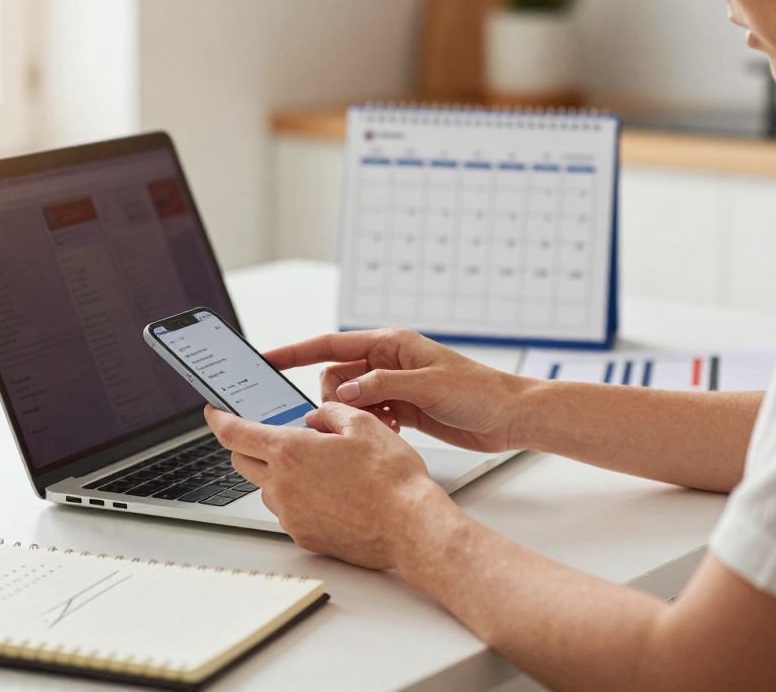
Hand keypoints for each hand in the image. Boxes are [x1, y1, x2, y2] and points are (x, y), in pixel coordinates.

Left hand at [204, 402, 455, 569]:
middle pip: (242, 461)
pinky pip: (288, 511)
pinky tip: (330, 494)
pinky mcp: (304, 536)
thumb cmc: (392, 477)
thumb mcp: (362, 424)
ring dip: (277, 474)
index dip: (218, 418)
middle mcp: (281, 485)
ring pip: (266, 488)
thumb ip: (328, 414)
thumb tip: (314, 419)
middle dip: (247, 445)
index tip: (214, 411)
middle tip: (271, 436)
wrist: (411, 526)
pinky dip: (298, 498)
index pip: (234, 432)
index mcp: (290, 451)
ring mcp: (290, 515)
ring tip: (318, 468)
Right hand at [264, 328, 528, 452]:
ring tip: (386, 425)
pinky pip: (367, 416)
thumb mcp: (428, 386)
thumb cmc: (479, 392)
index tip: (265, 360)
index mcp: (390, 344)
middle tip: (358, 417)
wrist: (510, 416)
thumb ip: (382, 386)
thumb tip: (344, 393)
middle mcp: (387, 361)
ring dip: (356, 416)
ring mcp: (392, 385)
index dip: (294, 352)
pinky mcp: (401, 407)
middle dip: (337, 399)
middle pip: (335, 377)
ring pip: (349, 401)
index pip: (329, 344)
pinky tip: (392, 432)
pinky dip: (371, 426)